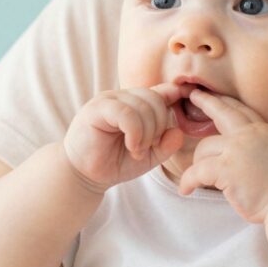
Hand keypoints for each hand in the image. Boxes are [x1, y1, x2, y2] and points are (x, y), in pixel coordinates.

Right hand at [63, 83, 190, 193]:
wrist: (85, 175)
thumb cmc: (115, 162)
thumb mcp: (148, 156)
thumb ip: (166, 144)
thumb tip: (178, 132)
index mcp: (136, 103)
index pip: (162, 91)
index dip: (175, 97)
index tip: (183, 106)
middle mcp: (123, 96)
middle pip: (156, 99)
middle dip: (159, 127)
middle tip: (147, 148)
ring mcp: (109, 100)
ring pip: (143, 106)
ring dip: (147, 134)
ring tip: (136, 150)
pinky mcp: (97, 108)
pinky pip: (127, 113)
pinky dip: (136, 133)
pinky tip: (132, 146)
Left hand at [177, 89, 267, 222]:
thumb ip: (263, 146)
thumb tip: (249, 152)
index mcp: (265, 131)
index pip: (242, 111)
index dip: (226, 102)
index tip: (216, 96)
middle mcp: (250, 134)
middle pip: (222, 112)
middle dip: (206, 102)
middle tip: (193, 96)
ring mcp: (237, 150)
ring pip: (204, 148)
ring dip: (197, 164)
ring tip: (195, 179)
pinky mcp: (226, 169)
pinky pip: (197, 171)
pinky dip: (188, 181)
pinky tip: (185, 189)